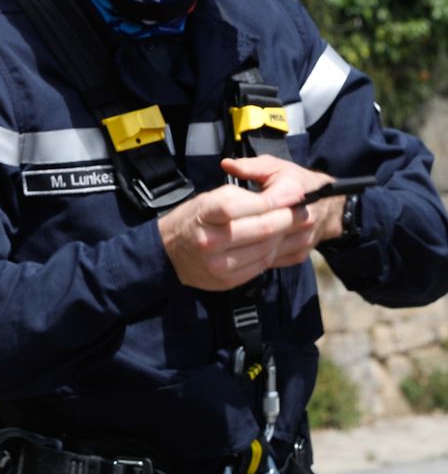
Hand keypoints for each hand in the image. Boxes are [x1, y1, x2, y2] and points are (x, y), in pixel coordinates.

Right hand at [158, 155, 339, 289]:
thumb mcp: (209, 198)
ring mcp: (218, 264)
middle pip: (261, 229)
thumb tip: (281, 197)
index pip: (242, 205)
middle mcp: (210, 240)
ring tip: (295, 226)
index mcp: (203, 214)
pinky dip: (274, 253)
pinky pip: (260, 266)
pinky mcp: (226, 280)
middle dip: (289, 218)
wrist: (168, 252)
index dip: (272, 200)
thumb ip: (242, 196)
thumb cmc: (193, 219)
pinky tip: (278, 243)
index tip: (294, 194)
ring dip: (286, 237)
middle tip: (304, 210)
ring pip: (266, 249)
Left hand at [223, 156, 348, 258]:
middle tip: (217, 231)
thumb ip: (250, 167)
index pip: (262, 204)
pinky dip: (255, 257)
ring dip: (246, 247)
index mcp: (294, 192)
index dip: (239, 209)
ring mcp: (302, 239)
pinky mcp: (300, 254)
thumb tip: (226, 165)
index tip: (219, 213)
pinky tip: (239, 253)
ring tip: (225, 243)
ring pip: (268, 249)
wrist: (330, 206)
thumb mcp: (275, 167)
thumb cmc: (297, 182)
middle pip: (264, 230)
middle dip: (238, 231)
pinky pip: (273, 259)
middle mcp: (302, 218)